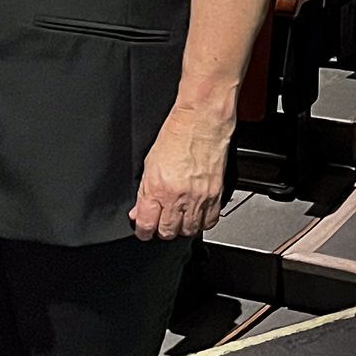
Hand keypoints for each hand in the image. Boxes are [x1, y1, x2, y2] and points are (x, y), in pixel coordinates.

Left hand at [131, 101, 230, 239]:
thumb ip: (144, 192)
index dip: (143, 232)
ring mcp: (199, 198)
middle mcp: (178, 197)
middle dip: (162, 230)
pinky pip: (210, 221)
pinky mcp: (216, 195)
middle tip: (160, 222)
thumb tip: (139, 211)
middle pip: (168, 232)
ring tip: (178, 218)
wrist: (201, 124)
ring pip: (189, 230)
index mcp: (157, 189)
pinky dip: (202, 222)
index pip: (147, 225)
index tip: (143, 231)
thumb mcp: (149, 165)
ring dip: (181, 227)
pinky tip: (196, 214)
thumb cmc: (175, 137)